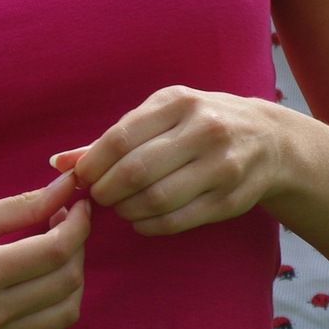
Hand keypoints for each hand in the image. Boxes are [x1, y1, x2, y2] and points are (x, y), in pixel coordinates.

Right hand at [0, 174, 89, 328]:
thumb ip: (18, 207)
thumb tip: (65, 189)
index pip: (56, 251)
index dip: (78, 224)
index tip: (77, 203)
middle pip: (66, 283)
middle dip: (77, 247)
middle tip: (63, 220)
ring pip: (64, 314)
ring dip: (71, 279)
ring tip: (53, 251)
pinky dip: (54, 306)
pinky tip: (38, 280)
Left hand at [51, 87, 284, 235]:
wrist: (269, 140)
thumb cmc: (200, 123)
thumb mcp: (162, 115)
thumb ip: (113, 138)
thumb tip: (59, 163)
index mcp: (179, 102)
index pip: (121, 136)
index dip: (94, 163)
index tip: (83, 178)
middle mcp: (203, 130)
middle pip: (137, 171)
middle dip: (107, 191)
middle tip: (99, 197)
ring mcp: (221, 166)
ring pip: (156, 199)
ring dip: (127, 210)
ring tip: (120, 208)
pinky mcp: (230, 200)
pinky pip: (178, 220)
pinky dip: (150, 226)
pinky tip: (140, 221)